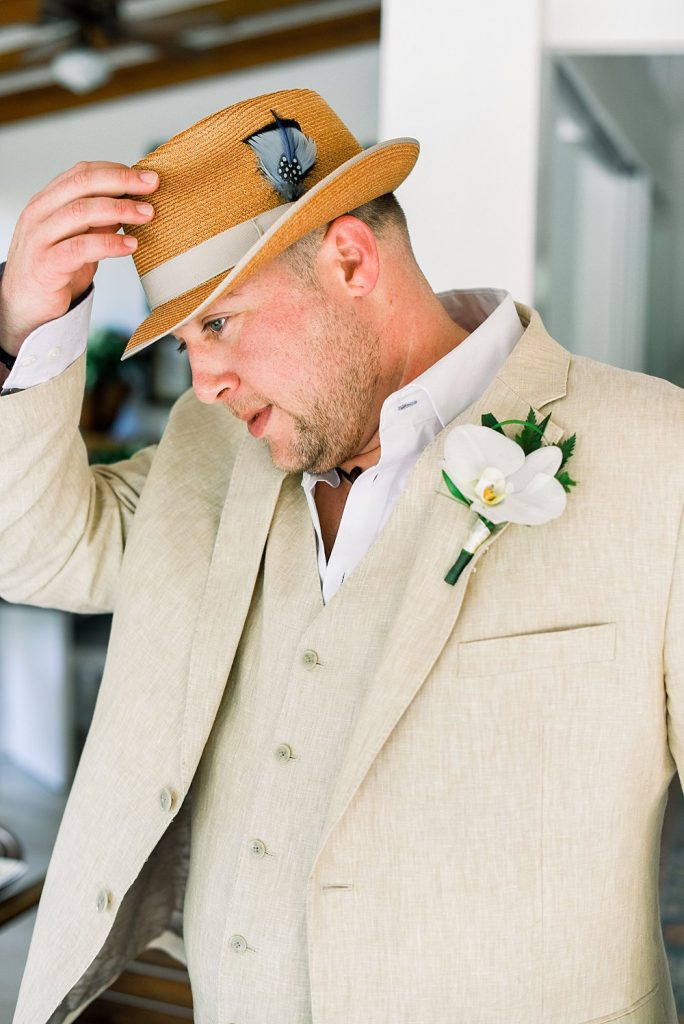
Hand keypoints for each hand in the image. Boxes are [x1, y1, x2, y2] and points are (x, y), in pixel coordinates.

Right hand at [0, 161, 157, 355]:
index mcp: (47, 201)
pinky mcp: (46, 264)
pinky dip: (109, 244)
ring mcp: (40, 237)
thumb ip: (98, 222)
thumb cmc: (53, 269)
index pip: (82, 173)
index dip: (116, 171)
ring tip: (147, 214)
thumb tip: (131, 204)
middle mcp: (40, 213)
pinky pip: (80, 248)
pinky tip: (130, 245)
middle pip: (83, 184)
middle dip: (122, 181)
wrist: (23, 304)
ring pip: (81, 211)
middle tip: (152, 185)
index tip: (145, 176)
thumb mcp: (78, 238)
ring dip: (120, 209)